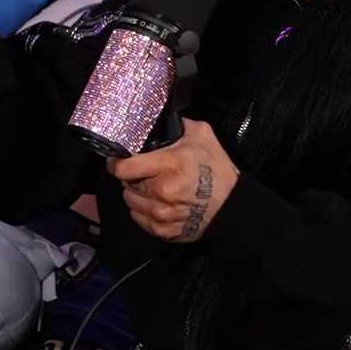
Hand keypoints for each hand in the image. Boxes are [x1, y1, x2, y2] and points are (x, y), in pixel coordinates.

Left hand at [106, 119, 238, 242]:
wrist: (233, 208)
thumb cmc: (218, 170)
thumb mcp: (202, 137)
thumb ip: (179, 124)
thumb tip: (160, 118)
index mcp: (167, 166)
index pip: (123, 168)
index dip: (117, 163)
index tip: (118, 160)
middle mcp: (161, 192)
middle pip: (126, 184)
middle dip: (133, 177)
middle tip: (146, 174)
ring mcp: (161, 214)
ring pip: (131, 202)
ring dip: (137, 195)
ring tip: (152, 189)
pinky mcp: (164, 231)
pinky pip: (139, 219)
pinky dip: (144, 211)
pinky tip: (158, 204)